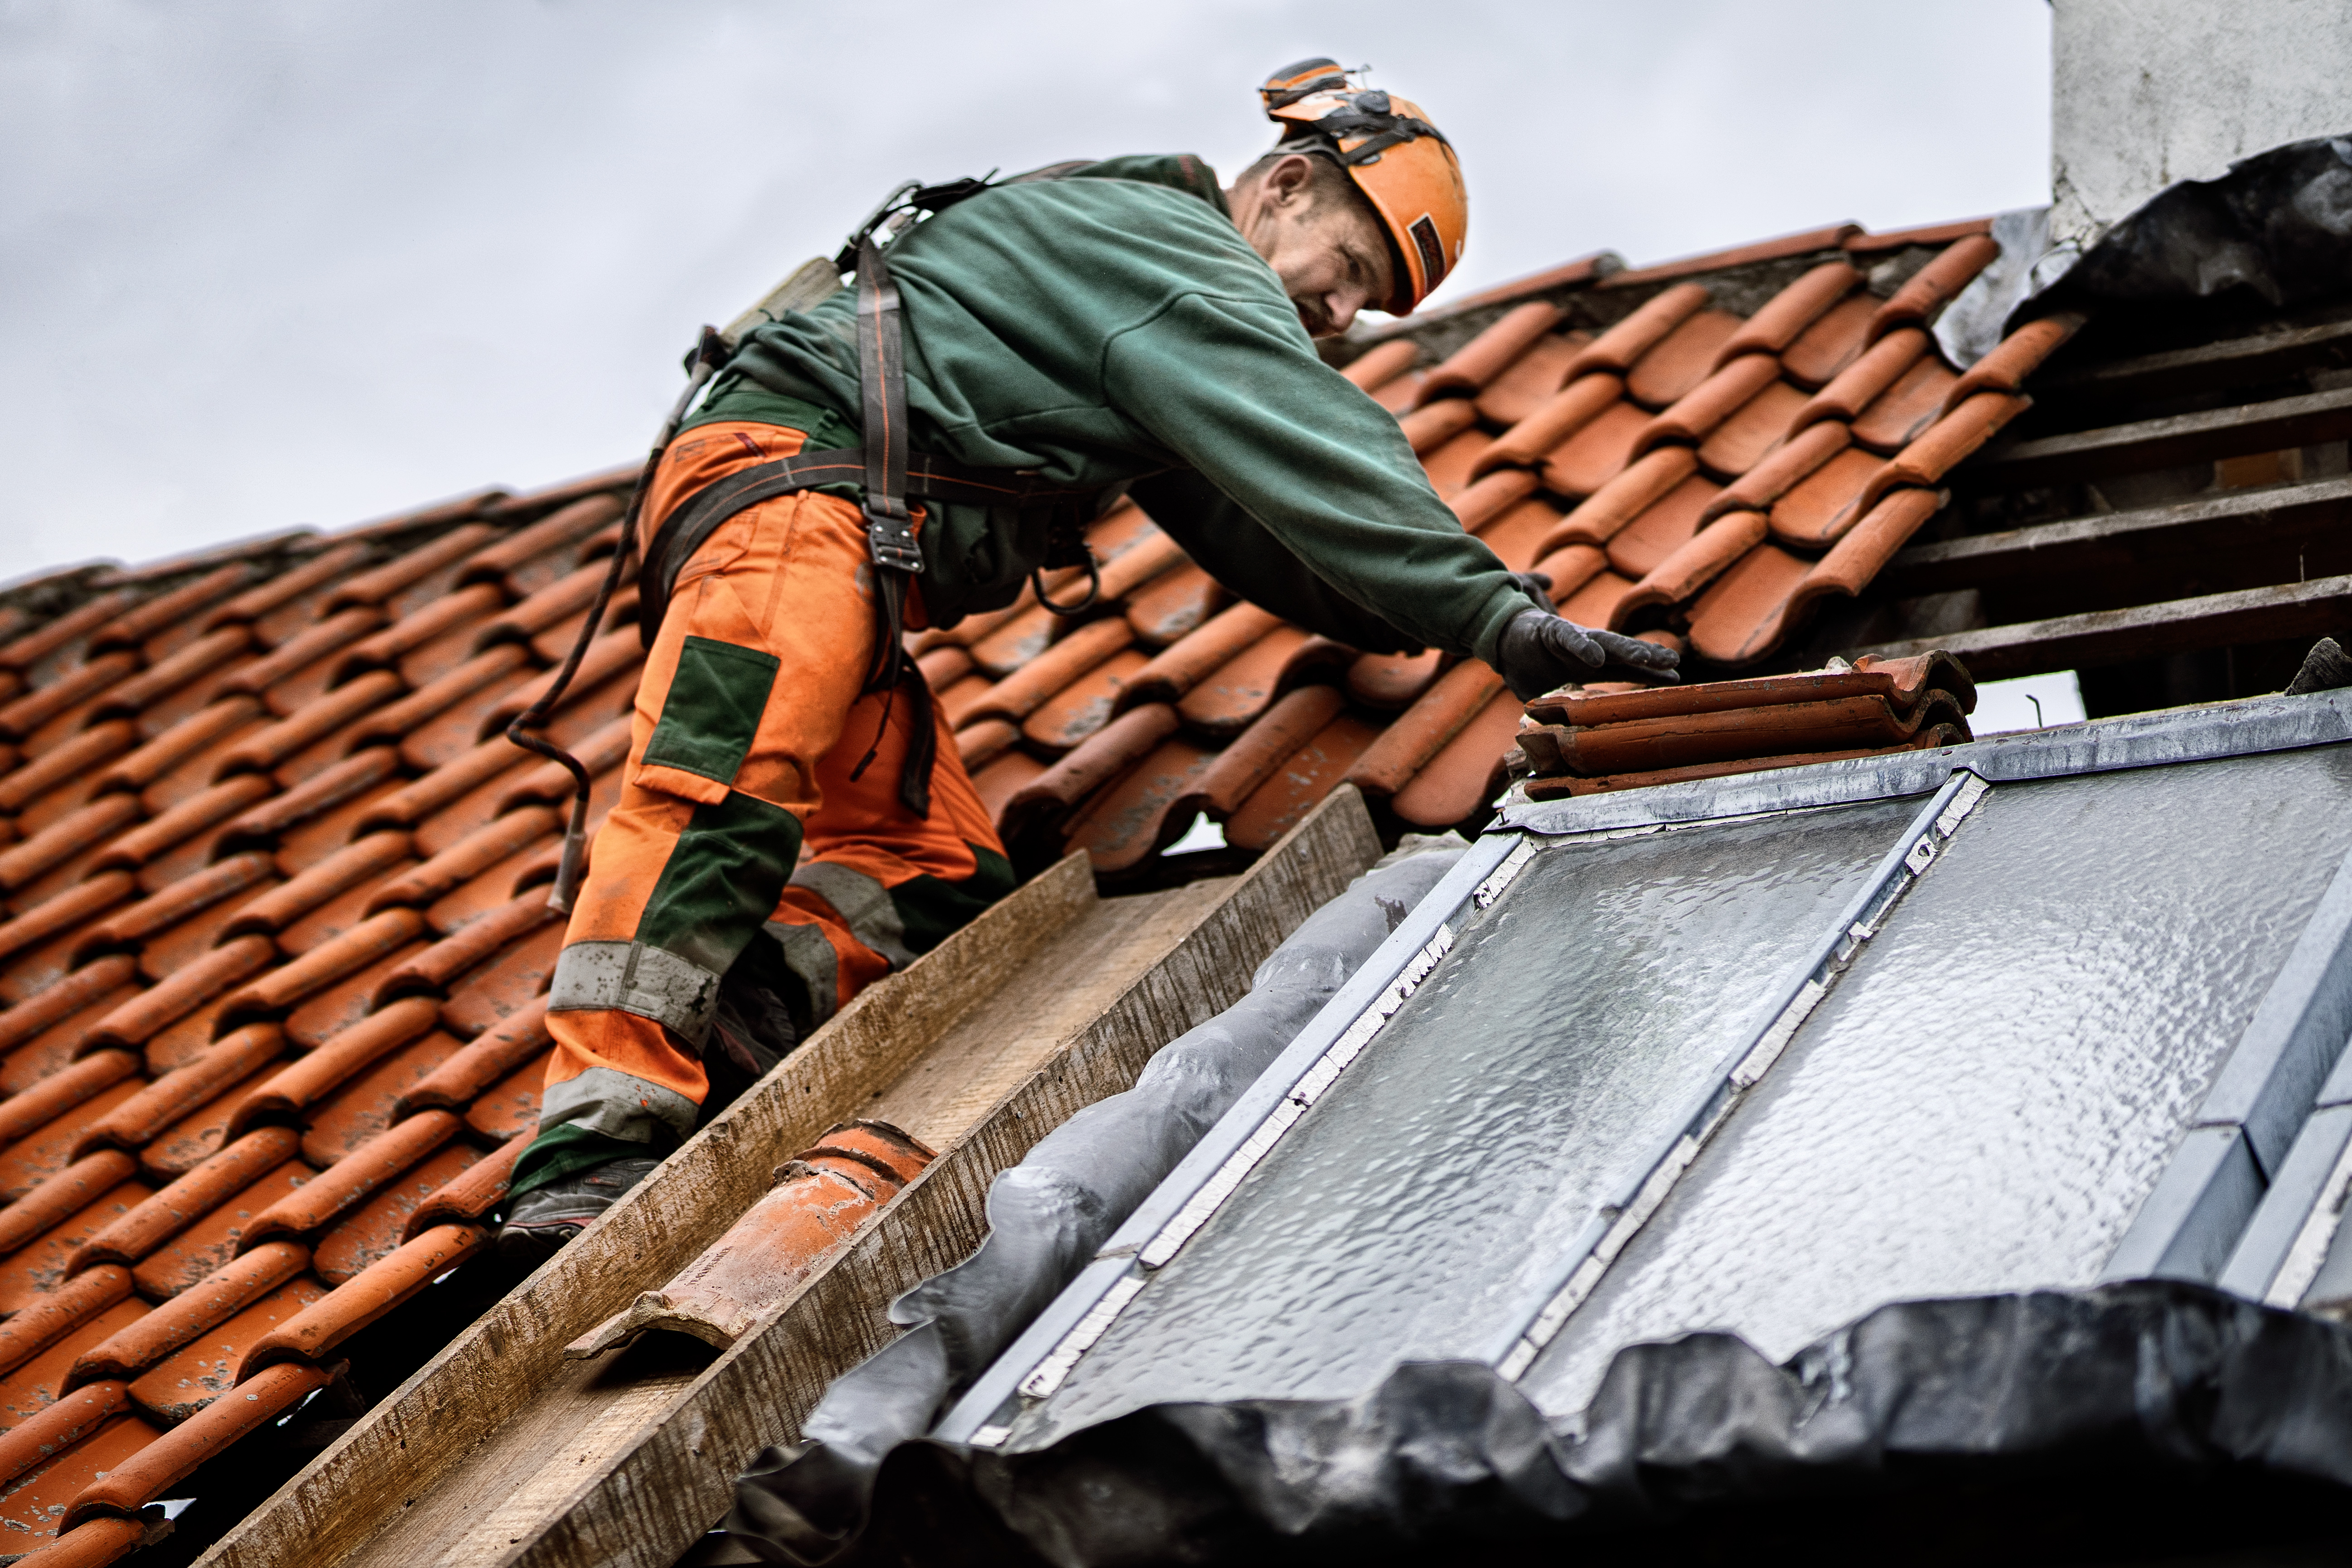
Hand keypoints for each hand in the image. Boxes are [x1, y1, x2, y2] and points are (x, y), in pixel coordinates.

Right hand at [1495, 606, 1679, 699]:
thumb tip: (1565, 742)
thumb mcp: (1552, 694)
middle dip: (1649, 657)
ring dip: (1625, 649)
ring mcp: (1571, 639)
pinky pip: (1569, 638)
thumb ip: (1563, 711)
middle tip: (1674, 662)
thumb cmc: (1530, 666)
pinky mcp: (1551, 631)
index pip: (1626, 669)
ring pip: (1603, 642)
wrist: (1501, 640)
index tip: (1677, 678)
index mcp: (1592, 664)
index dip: (1650, 673)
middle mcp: (1588, 649)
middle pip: (1623, 654)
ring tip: (1646, 655)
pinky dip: (1582, 646)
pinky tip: (1596, 656)